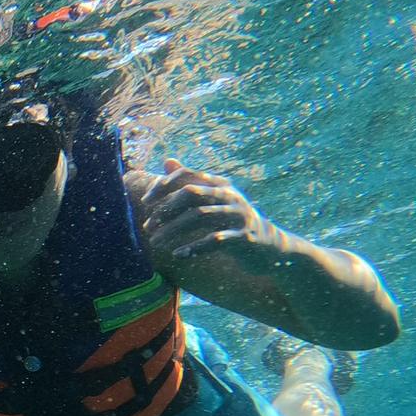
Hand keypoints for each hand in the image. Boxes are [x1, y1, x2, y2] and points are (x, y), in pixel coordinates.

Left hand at [139, 158, 281, 270]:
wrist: (270, 249)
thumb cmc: (233, 224)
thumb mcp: (214, 201)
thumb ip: (191, 183)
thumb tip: (168, 161)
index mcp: (221, 185)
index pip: (188, 175)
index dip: (164, 185)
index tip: (145, 202)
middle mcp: (231, 196)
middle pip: (191, 194)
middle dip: (165, 210)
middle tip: (148, 228)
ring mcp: (239, 216)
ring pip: (199, 216)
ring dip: (172, 230)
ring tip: (155, 242)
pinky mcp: (245, 237)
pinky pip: (214, 240)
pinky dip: (193, 247)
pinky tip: (178, 254)